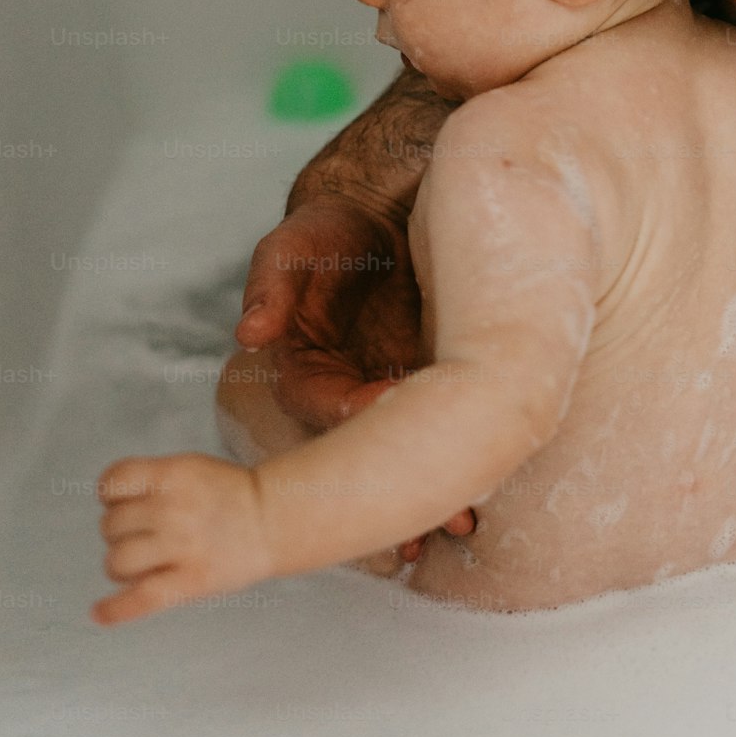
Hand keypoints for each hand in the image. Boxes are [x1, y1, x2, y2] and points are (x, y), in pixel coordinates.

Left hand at [92, 454, 269, 625]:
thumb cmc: (231, 495)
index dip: (110, 495)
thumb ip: (153, 481)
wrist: (273, 519)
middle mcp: (172, 508)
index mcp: (173, 475)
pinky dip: (115, 610)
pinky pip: (140, 598)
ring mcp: (181, 546)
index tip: (121, 503)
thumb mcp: (191, 468)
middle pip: (111, 525)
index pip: (112, 482)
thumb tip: (111, 505)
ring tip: (140, 564)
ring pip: (117, 562)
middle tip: (144, 535)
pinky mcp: (190, 581)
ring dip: (121, 565)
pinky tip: (99, 613)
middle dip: (119, 532)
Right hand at [233, 197, 475, 557]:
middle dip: (398, 486)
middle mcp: (345, 392)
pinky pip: (443, 427)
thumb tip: (249, 332)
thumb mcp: (295, 245)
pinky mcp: (431, 384)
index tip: (395, 410)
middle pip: (367, 451)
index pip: (325, 406)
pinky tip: (487, 489)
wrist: (383, 211)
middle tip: (439, 515)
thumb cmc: (329, 231)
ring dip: (433, 490)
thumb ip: (271, 285)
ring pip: (407, 450)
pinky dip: (461, 455)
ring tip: (464, 525)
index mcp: (304, 368)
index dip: (357, 415)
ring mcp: (388, 393)